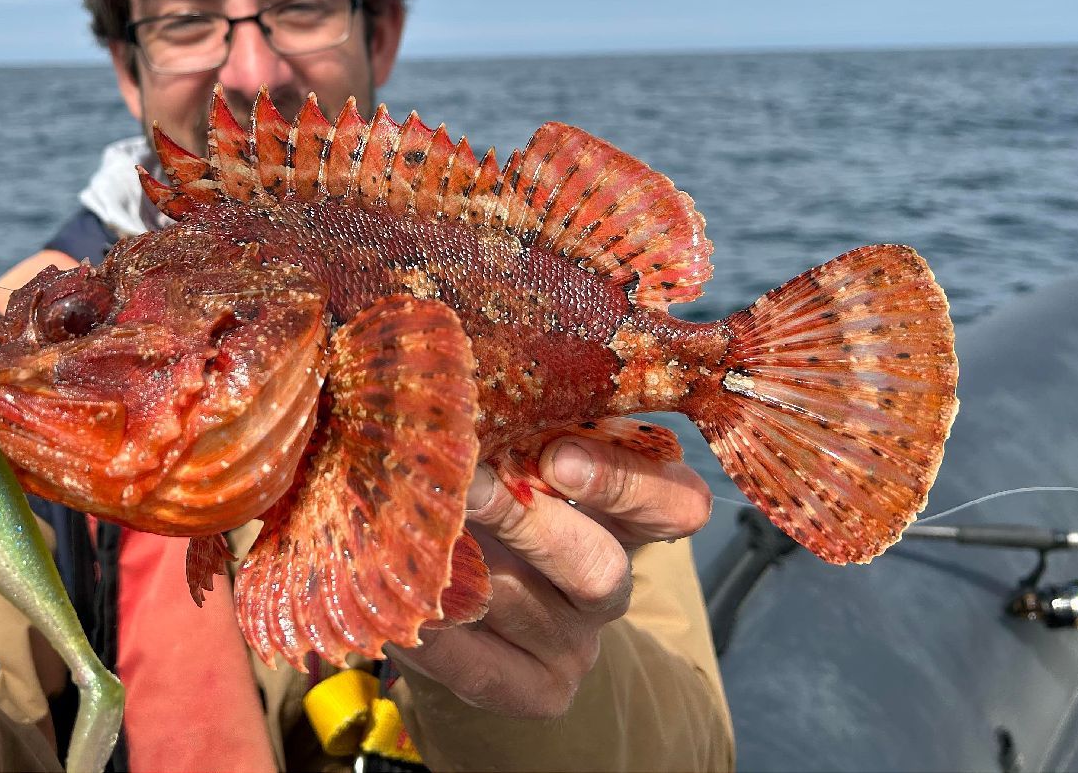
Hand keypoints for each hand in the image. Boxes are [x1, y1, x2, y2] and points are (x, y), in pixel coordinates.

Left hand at [390, 437, 711, 717]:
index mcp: (630, 515)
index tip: (559, 454)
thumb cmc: (491, 489)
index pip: (677, 505)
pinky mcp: (537, 691)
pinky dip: (437, 636)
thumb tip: (454, 386)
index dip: (626, 483)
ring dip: (465, 569)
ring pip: (529, 610)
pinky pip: (485, 670)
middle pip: (600, 568)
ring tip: (411, 533)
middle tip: (470, 485)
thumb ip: (512, 427)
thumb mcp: (516, 452)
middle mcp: (614, 582)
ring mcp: (577, 644)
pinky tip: (401, 608)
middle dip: (530, 524)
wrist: (464, 598)